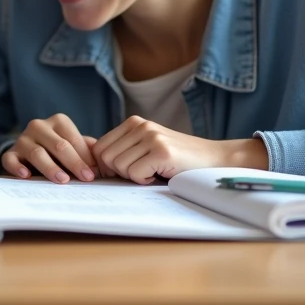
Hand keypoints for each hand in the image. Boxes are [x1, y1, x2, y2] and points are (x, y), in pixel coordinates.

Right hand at [0, 113, 97, 182]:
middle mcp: (39, 126)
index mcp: (58, 121)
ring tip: (63, 180)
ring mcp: (23, 139)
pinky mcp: (10, 153)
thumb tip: (107, 163)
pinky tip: (27, 176)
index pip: (73, 139)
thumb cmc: (60, 150)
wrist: (31, 151)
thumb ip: (90, 151)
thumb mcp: (75, 146)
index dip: (85, 157)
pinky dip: (18, 167)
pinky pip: (10, 159)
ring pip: (36, 152)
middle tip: (86, 178)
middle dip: (74, 162)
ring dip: (51, 167)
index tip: (95, 173)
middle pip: (58, 145)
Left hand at [92, 116, 267, 183]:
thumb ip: (122, 151)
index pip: (99, 148)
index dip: (107, 166)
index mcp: (133, 123)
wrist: (214, 160)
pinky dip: (145, 181)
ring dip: (134, 177)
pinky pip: (134, 174)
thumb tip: (89, 166)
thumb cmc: (178, 160)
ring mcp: (151, 137)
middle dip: (118, 173)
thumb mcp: (146, 148)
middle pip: (104, 158)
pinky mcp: (161, 151)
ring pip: (118, 166)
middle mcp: (140, 126)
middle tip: (141, 174)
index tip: (125, 173)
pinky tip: (160, 175)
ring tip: (153, 172)